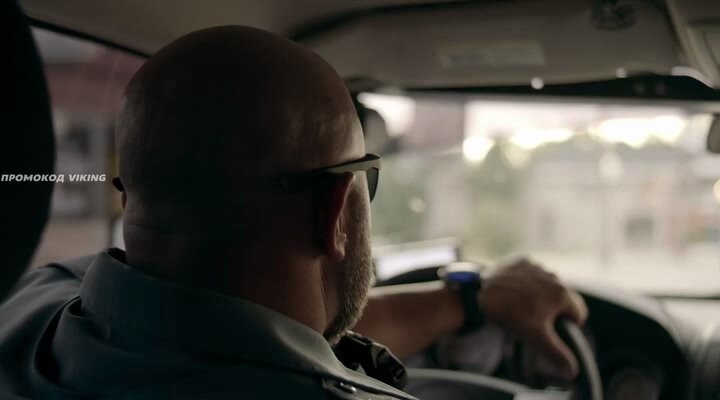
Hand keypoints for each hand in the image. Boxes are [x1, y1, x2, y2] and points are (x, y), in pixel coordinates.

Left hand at [478, 257, 587, 378]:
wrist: (481, 291)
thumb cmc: (510, 314)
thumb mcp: (536, 336)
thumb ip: (557, 353)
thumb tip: (573, 371)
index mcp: (562, 294)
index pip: (578, 314)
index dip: (568, 325)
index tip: (553, 330)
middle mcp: (554, 276)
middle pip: (563, 298)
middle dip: (554, 310)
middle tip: (536, 320)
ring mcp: (538, 266)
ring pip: (548, 285)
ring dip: (542, 295)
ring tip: (523, 306)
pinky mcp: (522, 260)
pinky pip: (532, 274)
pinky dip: (527, 282)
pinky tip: (515, 292)